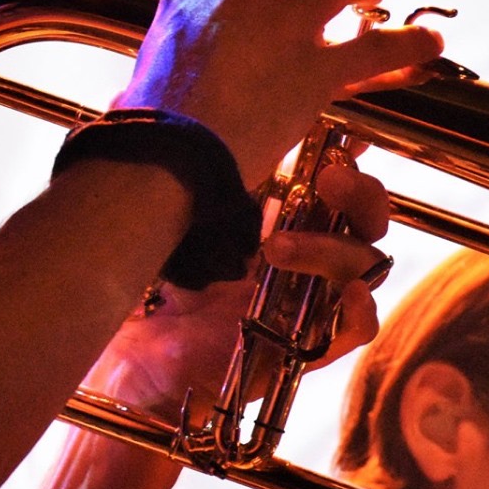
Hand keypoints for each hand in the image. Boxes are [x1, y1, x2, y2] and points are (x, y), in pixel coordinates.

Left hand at [84, 157, 393, 416]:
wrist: (125, 379)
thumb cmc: (135, 305)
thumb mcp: (149, 231)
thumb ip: (162, 179)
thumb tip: (146, 109)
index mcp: (265, 228)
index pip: (324, 186)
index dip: (346, 157)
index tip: (343, 134)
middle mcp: (294, 264)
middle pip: (362, 221)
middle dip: (359, 192)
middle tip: (326, 176)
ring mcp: (301, 306)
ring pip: (362, 267)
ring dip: (329, 247)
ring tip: (271, 247)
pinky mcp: (299, 352)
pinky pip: (355, 331)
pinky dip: (360, 311)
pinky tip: (347, 294)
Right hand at [117, 0, 442, 188]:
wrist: (166, 159)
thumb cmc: (144, 124)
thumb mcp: (142, 68)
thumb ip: (160, 62)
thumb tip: (128, 97)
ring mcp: (285, 29)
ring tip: (368, 6)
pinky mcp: (317, 72)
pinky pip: (382, 45)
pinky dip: (412, 43)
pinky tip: (427, 46)